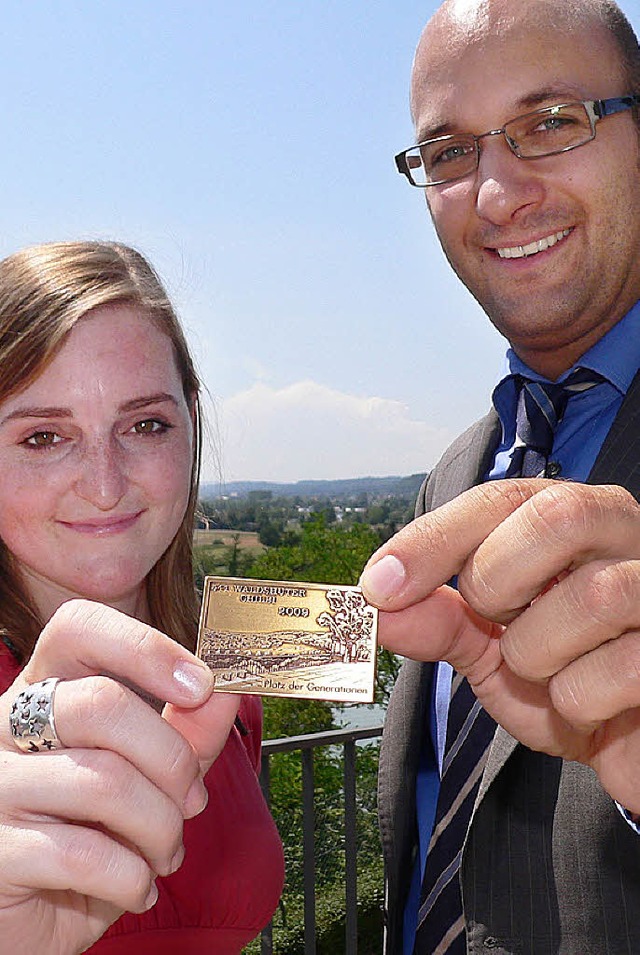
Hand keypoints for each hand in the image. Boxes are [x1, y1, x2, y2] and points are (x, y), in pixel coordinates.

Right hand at [0, 599, 238, 954]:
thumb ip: (188, 729)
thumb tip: (231, 687)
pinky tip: (137, 886)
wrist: (35, 916)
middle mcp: (7, 726)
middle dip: (171, 758)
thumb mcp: (148, 773)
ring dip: (160, 827)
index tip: (201, 685)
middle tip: (192, 799)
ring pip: (103, 782)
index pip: (78, 627)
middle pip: (102, 704)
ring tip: (165, 851)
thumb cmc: (93, 832)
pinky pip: (84, 855)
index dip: (145, 647)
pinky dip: (132, 878)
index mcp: (44, 690)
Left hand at [360, 479, 639, 812]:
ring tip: (549, 676)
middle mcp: (628, 536)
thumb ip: (442, 621)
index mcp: (578, 519)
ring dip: (538, 655)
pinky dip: (579, 702)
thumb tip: (377, 605)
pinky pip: (624, 669)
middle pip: (557, 515)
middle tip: (495, 625)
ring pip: (593, 596)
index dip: (434, 538)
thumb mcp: (493, 651)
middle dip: (498, 581)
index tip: (379, 586)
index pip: (502, 498)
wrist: (632, 745)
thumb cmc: (567, 682)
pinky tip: (590, 708)